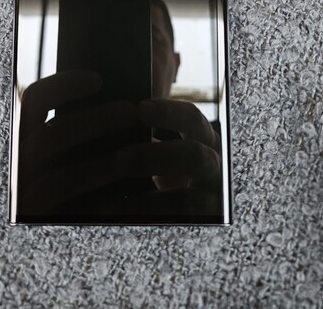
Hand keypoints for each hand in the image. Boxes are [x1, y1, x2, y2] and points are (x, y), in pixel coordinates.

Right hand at [17, 70, 140, 214]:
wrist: (71, 223)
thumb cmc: (85, 161)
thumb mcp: (76, 139)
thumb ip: (84, 118)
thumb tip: (113, 92)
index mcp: (20, 136)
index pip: (33, 100)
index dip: (64, 85)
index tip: (98, 79)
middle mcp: (17, 165)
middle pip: (51, 138)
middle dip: (95, 121)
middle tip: (131, 110)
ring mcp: (30, 200)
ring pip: (67, 178)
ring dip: (107, 159)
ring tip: (142, 146)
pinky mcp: (53, 224)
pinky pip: (84, 212)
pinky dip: (112, 197)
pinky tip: (139, 185)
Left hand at [103, 99, 221, 214]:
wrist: (171, 193)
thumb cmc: (152, 152)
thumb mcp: (153, 133)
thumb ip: (141, 118)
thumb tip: (112, 97)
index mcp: (202, 135)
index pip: (191, 118)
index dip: (168, 113)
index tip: (140, 109)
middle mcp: (213, 164)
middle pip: (194, 157)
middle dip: (155, 157)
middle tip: (119, 159)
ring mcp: (211, 197)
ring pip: (188, 201)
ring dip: (148, 201)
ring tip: (109, 202)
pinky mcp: (200, 222)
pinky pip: (173, 225)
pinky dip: (143, 219)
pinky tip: (112, 214)